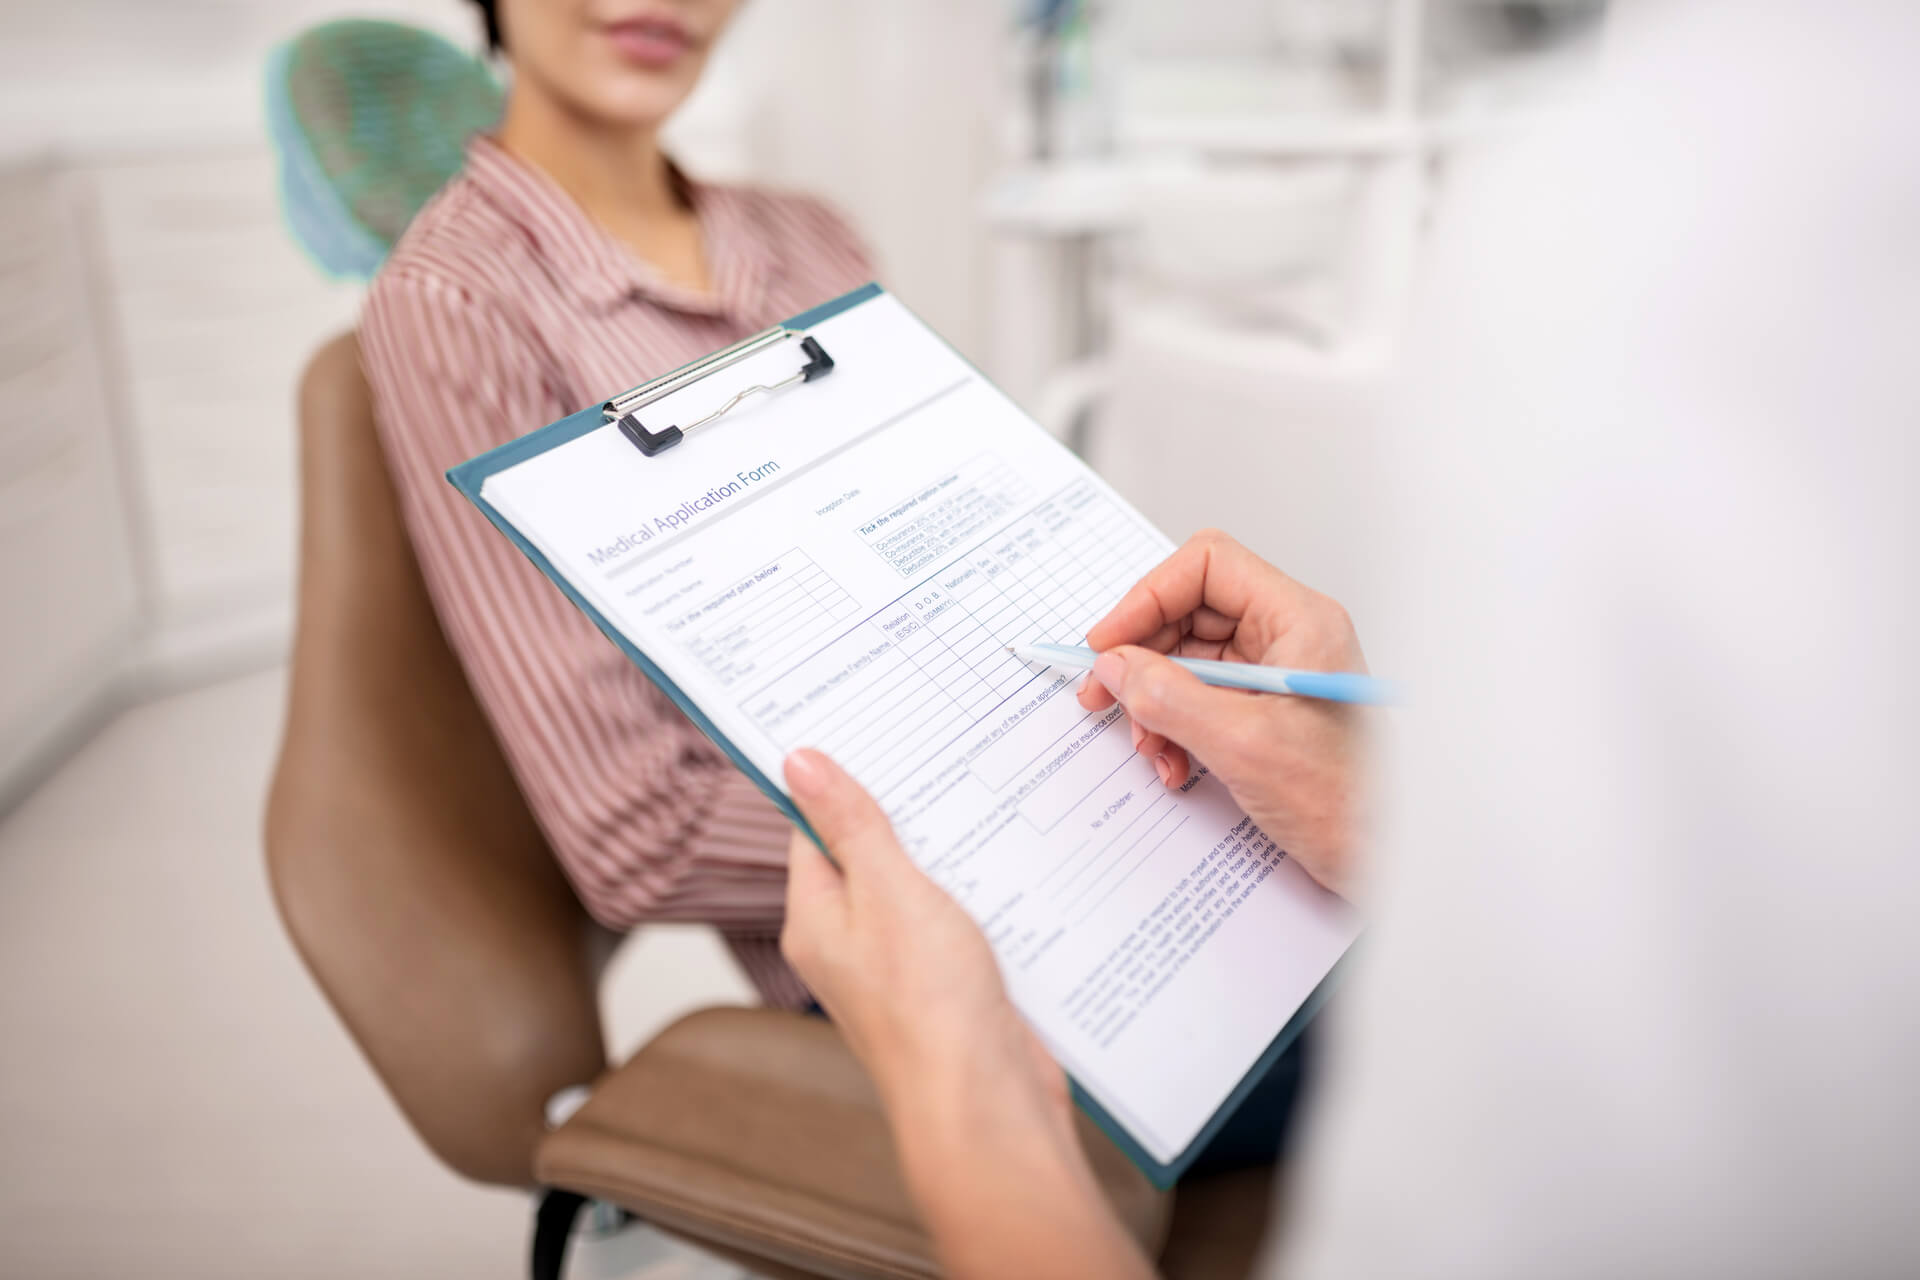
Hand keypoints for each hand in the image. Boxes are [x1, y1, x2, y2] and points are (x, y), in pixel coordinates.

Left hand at [779, 749, 1066, 1125]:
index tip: (870, 734)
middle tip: (941, 756)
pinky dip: (983, 895)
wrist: (987, 1104)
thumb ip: (850, 826)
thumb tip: (799, 763)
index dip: (838, 782)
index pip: (812, 830)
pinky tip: (1012, 870)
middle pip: (869, 856)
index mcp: (816, 920)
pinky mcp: (950, 987)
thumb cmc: (929, 1008)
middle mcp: (850, 945)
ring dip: (951, 855)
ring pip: (920, 889)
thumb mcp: (888, 892)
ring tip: (986, 805)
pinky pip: (959, 923)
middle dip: (906, 813)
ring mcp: (902, 969)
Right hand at [1079, 529, 1367, 897]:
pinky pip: (1201, 701)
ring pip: (1189, 661)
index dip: (1148, 597)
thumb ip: (1169, 698)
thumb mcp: (1242, 746)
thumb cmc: (1350, 804)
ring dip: (1155, 703)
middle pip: (1191, 614)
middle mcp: (1290, 638)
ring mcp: (1277, 677)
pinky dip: (1174, 729)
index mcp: (1300, 621)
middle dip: (1143, 659)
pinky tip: (1174, 765)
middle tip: (1104, 695)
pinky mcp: (1266, 714)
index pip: (1208, 567)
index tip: (1109, 642)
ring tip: (1149, 746)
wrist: (1386, 862)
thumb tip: (1116, 667)